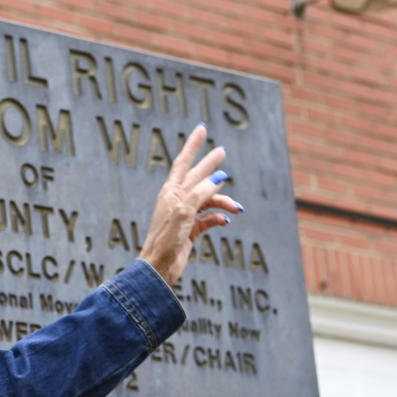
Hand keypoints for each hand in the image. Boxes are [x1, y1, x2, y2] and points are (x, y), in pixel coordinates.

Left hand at [140, 123, 241, 284]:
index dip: (193, 145)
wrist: (159, 267)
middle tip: (222, 151)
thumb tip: (218, 178)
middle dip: (210, 165)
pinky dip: (218, 218)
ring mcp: (184, 215)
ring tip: (237, 208)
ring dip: (223, 203)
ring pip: (208, 201)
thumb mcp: (184, 212)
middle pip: (197, 177)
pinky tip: (226, 221)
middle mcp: (177, 200)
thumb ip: (200, 193)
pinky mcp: (190, 230)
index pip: (183, 163)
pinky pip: (209, 218)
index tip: (201, 129)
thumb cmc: (166, 239)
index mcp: (170, 192)